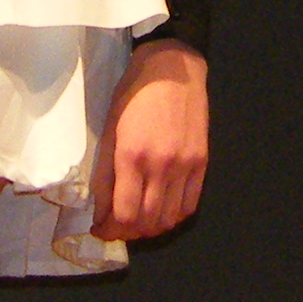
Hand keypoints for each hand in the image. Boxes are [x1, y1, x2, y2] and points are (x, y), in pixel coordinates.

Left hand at [90, 39, 209, 240]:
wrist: (173, 68)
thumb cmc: (134, 93)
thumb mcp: (110, 129)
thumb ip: (105, 172)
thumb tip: (100, 209)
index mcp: (131, 156)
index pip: (123, 213)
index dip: (109, 230)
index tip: (100, 229)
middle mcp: (160, 165)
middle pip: (146, 222)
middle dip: (127, 233)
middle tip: (117, 229)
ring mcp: (185, 165)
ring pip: (169, 219)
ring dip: (151, 229)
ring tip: (138, 223)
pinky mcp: (201, 162)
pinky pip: (190, 205)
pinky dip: (175, 217)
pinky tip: (162, 212)